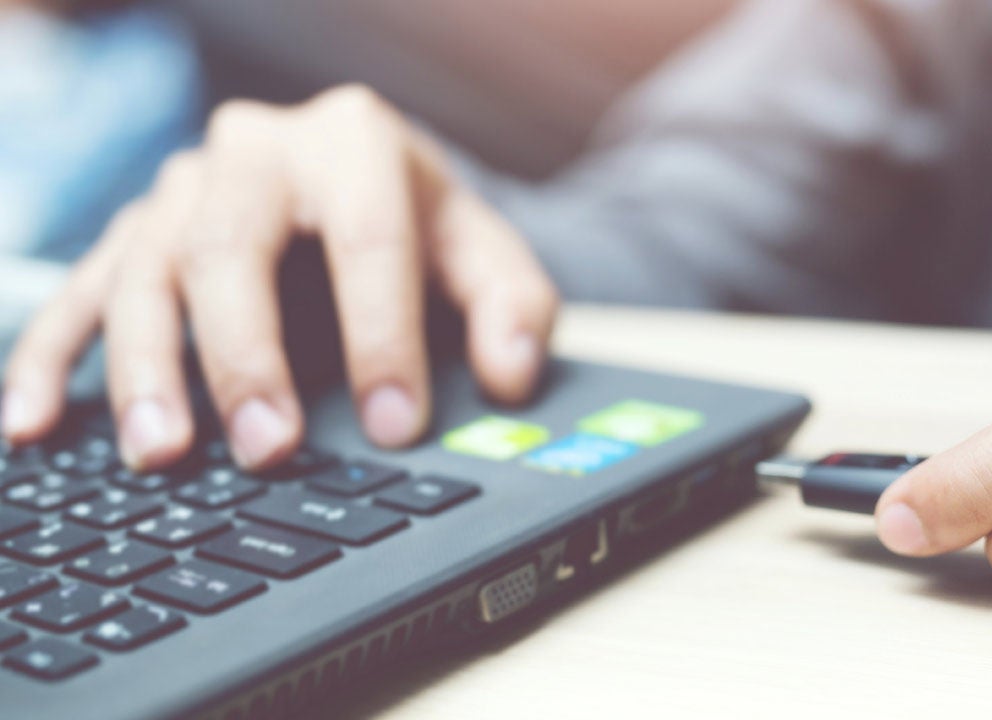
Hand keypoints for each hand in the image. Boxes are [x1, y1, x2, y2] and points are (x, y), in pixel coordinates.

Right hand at [2, 85, 557, 470]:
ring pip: (144, 271)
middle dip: (244, 356)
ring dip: (145, 369)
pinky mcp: (137, 230)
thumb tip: (510, 374)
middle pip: (228, 247)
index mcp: (352, 143)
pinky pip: (80, 290)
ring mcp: (183, 187)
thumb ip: (515, 307)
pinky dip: (52, 357)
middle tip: (268, 448)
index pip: (364, 240)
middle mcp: (255, 151)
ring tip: (161, 454)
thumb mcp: (490, 255)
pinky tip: (35, 424)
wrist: (372, 184)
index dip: (381, 336)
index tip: (396, 425)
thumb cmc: (430, 228)